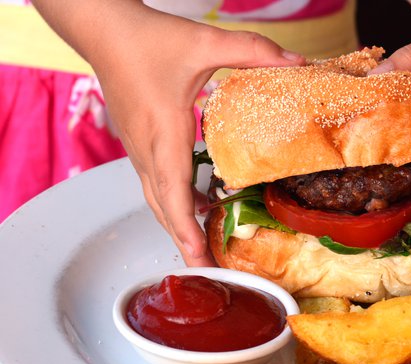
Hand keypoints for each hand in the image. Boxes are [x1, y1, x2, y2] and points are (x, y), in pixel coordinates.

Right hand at [34, 0, 304, 265]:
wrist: (102, 30)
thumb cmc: (145, 39)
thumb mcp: (204, 42)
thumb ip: (252, 51)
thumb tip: (295, 62)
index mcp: (164, 130)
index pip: (172, 190)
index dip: (185, 228)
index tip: (199, 257)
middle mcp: (147, 147)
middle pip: (162, 207)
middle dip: (184, 242)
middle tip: (208, 272)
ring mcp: (139, 147)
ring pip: (157, 198)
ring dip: (179, 225)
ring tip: (205, 248)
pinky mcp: (139, 142)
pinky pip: (157, 182)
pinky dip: (174, 201)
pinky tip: (196, 202)